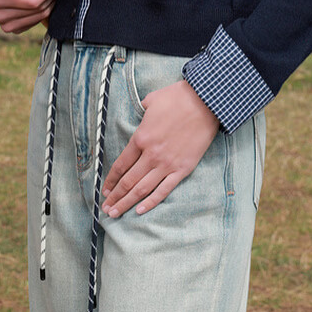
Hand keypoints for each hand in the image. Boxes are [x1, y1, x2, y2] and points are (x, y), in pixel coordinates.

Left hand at [101, 80, 218, 217]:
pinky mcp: (183, 169)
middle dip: (115, 197)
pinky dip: (151, 202)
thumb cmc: (179, 98)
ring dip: (127, 203)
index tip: (104, 190)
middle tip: (106, 209)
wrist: (206, 102)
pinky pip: (163, 190)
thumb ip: (142, 110)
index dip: (110, 180)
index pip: (120, 165)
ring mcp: (167, 164)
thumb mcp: (152, 100)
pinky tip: (140, 210)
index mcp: (141, 138)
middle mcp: (151, 155)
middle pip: (128, 181)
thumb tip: (141, 112)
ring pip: (142, 189)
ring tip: (116, 213)